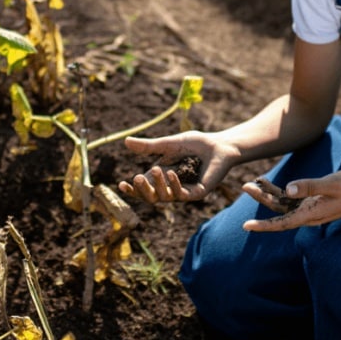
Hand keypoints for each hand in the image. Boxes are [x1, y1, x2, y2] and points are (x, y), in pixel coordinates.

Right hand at [117, 132, 235, 202]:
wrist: (219, 145)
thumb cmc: (196, 144)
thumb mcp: (168, 144)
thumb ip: (149, 147)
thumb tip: (126, 141)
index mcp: (162, 178)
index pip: (143, 188)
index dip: (132, 189)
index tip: (121, 185)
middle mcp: (172, 188)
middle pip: (151, 197)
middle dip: (142, 190)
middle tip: (136, 178)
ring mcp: (184, 192)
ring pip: (164, 197)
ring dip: (158, 185)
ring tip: (155, 169)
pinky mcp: (198, 193)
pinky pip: (182, 194)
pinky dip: (175, 184)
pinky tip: (171, 172)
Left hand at [242, 169, 340, 230]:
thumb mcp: (332, 184)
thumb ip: (310, 186)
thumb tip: (288, 188)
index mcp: (312, 214)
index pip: (282, 223)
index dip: (263, 225)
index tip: (246, 226)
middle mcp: (309, 214)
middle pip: (279, 210)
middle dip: (261, 199)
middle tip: (245, 186)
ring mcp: (311, 208)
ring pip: (284, 204)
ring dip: (269, 194)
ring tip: (253, 182)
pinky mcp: (314, 201)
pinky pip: (293, 199)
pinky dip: (281, 191)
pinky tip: (271, 183)